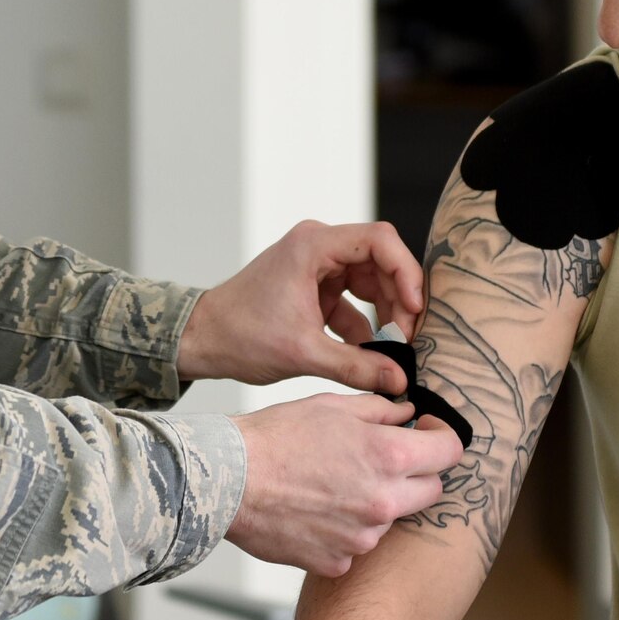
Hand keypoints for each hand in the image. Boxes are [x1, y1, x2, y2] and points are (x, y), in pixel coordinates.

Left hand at [177, 220, 423, 394]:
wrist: (203, 340)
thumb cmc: (240, 336)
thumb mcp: (303, 354)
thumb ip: (355, 366)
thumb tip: (400, 379)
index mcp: (312, 245)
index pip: (378, 240)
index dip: (405, 271)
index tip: (415, 307)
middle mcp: (317, 247)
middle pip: (380, 260)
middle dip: (398, 297)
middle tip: (409, 336)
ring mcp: (317, 266)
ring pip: (371, 280)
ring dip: (385, 313)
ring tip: (395, 348)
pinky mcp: (315, 287)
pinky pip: (354, 299)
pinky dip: (366, 324)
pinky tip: (372, 355)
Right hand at [226, 393, 464, 577]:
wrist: (229, 481)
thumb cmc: (275, 438)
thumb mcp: (332, 406)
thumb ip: (380, 410)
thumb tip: (407, 414)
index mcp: (388, 456)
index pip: (448, 452)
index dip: (440, 438)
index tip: (427, 434)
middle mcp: (384, 502)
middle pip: (430, 490)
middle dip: (415, 472)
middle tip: (380, 458)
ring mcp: (362, 537)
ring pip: (390, 518)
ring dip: (375, 502)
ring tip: (332, 483)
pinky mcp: (338, 561)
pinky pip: (356, 544)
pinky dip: (344, 529)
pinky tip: (315, 509)